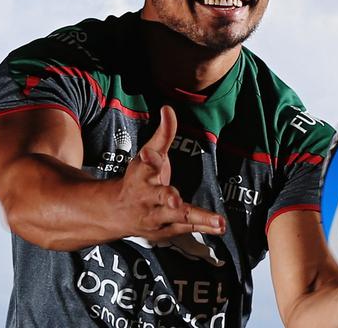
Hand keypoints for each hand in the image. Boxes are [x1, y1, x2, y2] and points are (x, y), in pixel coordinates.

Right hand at [116, 105, 225, 240]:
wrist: (116, 213)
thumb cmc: (138, 179)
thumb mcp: (148, 155)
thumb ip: (163, 134)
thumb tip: (168, 108)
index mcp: (142, 175)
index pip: (146, 164)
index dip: (149, 158)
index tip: (148, 153)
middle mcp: (148, 197)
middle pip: (160, 196)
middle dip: (168, 197)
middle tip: (175, 198)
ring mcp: (157, 216)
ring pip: (177, 217)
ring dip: (197, 218)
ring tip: (218, 221)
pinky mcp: (166, 229)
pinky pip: (187, 228)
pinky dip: (204, 227)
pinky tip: (220, 226)